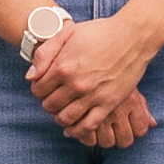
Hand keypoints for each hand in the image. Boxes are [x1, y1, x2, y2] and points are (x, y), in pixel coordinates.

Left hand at [25, 9, 163, 142]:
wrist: (133, 36)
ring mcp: (92, 96)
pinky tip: (73, 129)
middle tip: (54, 98)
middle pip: (49, 106)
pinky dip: (77, 131)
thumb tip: (30, 76)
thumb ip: (45, 53)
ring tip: (63, 111)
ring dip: (59, 118)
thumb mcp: (68, 33)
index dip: (38, 89)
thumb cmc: (100, 32)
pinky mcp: (108, 104)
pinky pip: (87, 126)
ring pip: (65, 118)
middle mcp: (75, 84)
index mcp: (62, 67)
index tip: (44, 87)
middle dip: (48, 103)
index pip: (38, 89)